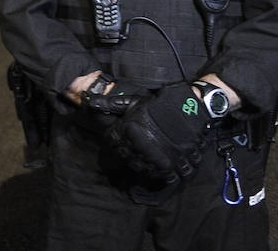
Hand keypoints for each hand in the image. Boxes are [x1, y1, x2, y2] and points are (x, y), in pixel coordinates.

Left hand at [91, 83, 211, 181]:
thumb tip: (89, 102)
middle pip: (124, 157)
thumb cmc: (158, 106)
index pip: (111, 142)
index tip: (118, 139)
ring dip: (139, 163)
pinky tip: (153, 166)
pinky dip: (154, 173)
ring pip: (139, 168)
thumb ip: (110, 104)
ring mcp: (155, 159)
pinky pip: (156, 176)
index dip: (114, 140)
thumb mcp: (132, 102)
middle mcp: (139, 147)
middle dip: (125, 152)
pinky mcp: (171, 167)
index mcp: (127, 131)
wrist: (189, 109)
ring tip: (143, 156)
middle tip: (132, 147)